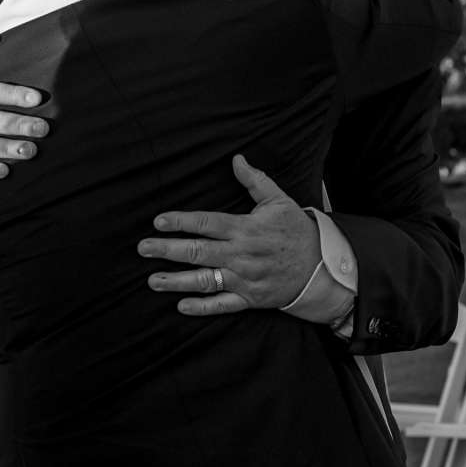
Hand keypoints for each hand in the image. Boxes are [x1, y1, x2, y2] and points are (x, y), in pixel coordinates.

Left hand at [138, 156, 323, 316]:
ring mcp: (244, 278)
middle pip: (198, 251)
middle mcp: (241, 254)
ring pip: (205, 280)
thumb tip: (236, 159)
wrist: (322, 266)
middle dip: (168, 249)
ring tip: (153, 280)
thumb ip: (254, 180)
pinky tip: (181, 305)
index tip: (159, 221)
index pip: (207, 223)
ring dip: (177, 281)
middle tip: (143, 248)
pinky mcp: (250, 298)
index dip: (181, 222)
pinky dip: (203, 306)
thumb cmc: (297, 231)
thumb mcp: (278, 200)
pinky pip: (223, 304)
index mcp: (246, 228)